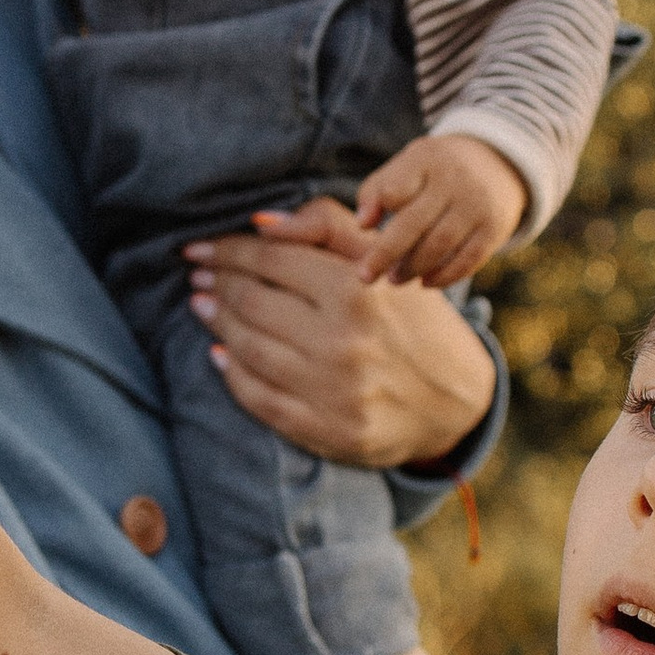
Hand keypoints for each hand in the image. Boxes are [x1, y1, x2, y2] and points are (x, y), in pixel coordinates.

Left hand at [186, 201, 497, 470]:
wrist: (456, 400)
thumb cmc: (414, 320)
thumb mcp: (385, 261)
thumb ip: (327, 227)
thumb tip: (260, 223)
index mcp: (356, 291)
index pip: (270, 261)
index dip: (226, 251)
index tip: (200, 247)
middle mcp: (343, 342)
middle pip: (251, 304)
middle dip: (218, 284)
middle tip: (199, 275)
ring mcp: (334, 392)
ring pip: (249, 349)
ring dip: (218, 324)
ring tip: (203, 305)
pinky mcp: (328, 431)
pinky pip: (259, 399)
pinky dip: (232, 374)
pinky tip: (220, 355)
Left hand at [354, 133, 527, 287]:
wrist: (498, 164)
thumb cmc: (436, 171)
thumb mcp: (409, 165)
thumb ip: (378, 189)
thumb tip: (363, 224)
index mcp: (426, 160)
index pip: (396, 188)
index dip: (379, 207)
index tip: (364, 228)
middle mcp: (454, 180)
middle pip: (413, 223)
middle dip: (385, 254)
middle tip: (365, 276)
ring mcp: (476, 205)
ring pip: (439, 245)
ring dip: (413, 268)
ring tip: (395, 279)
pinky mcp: (494, 229)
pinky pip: (467, 260)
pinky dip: (444, 277)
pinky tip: (425, 282)